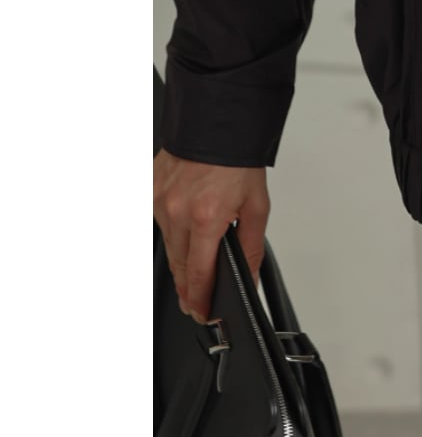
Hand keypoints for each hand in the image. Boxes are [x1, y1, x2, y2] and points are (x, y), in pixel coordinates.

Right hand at [153, 149, 269, 322]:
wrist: (219, 122)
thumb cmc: (239, 159)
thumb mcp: (257, 204)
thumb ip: (251, 246)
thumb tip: (247, 276)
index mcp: (206, 218)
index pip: (198, 275)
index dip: (201, 300)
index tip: (203, 313)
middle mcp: (177, 212)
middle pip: (178, 266)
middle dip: (189, 288)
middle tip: (197, 303)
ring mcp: (159, 201)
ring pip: (168, 246)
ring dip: (181, 260)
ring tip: (195, 271)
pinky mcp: (150, 191)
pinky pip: (160, 222)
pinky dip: (173, 230)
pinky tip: (186, 230)